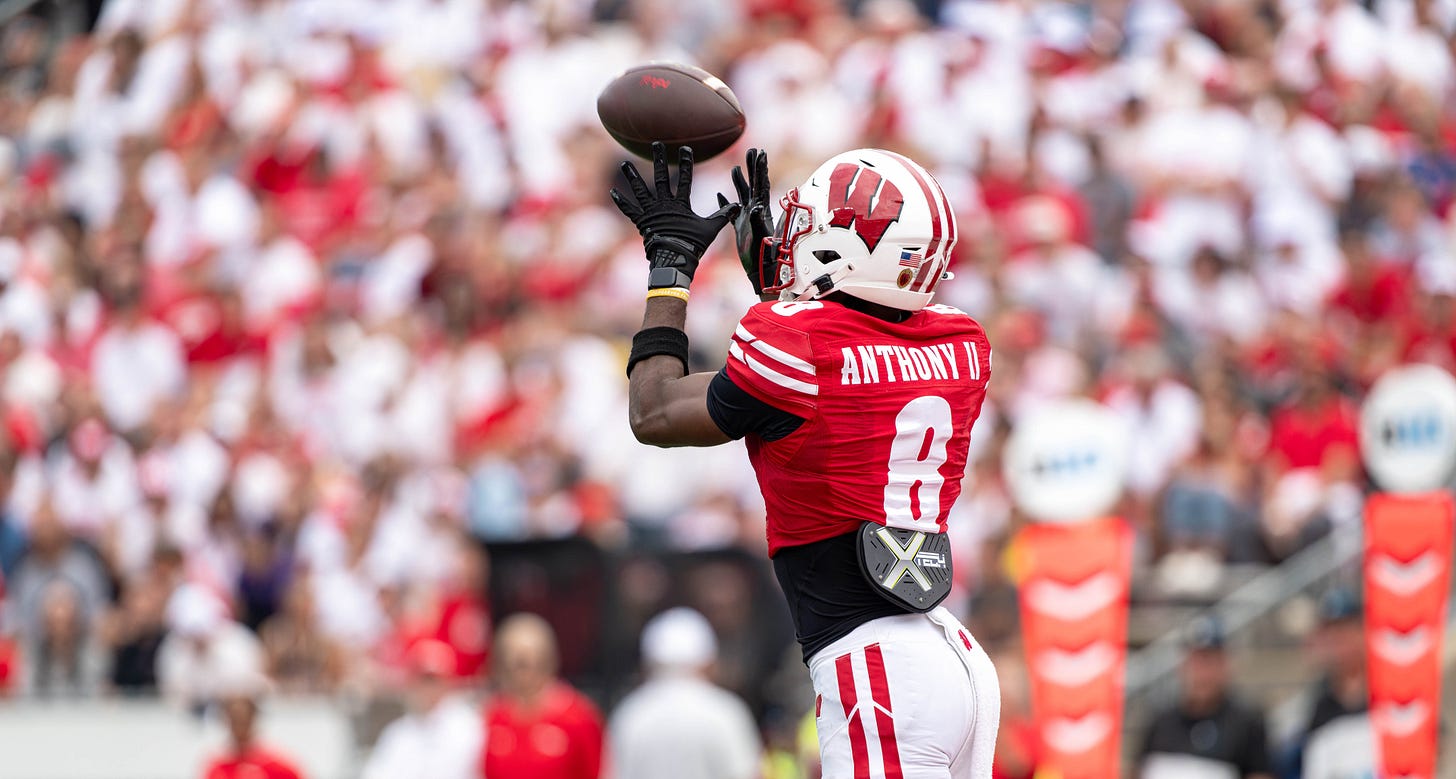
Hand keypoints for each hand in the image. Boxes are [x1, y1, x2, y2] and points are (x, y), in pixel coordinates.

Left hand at [611, 142, 738, 287]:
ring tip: (625, 164)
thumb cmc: (692, 245)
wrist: (674, 260)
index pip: (684, 179)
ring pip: (640, 190)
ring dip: (632, 177)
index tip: (685, 149)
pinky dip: (621, 202)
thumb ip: (722, 215)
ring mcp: (651, 213)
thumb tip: (738, 206)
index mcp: (680, 204)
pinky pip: (629, 210)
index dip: (686, 163)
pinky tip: (613, 192)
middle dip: (658, 159)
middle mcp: (663, 204)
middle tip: (656, 144)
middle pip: (660, 178)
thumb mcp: (710, 229)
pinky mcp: (641, 222)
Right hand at [716, 148, 774, 294]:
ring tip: (736, 168)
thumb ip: (758, 221)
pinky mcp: (740, 228)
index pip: (761, 184)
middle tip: (752, 150)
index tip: (761, 152)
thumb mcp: (761, 236)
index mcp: (761, 210)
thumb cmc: (763, 256)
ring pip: (742, 195)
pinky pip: (732, 212)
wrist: (761, 271)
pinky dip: (726, 203)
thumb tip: (756, 207)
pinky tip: (720, 195)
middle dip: (752, 168)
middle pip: (753, 184)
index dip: (761, 169)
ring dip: (740, 182)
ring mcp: (747, 219)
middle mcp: (755, 212)